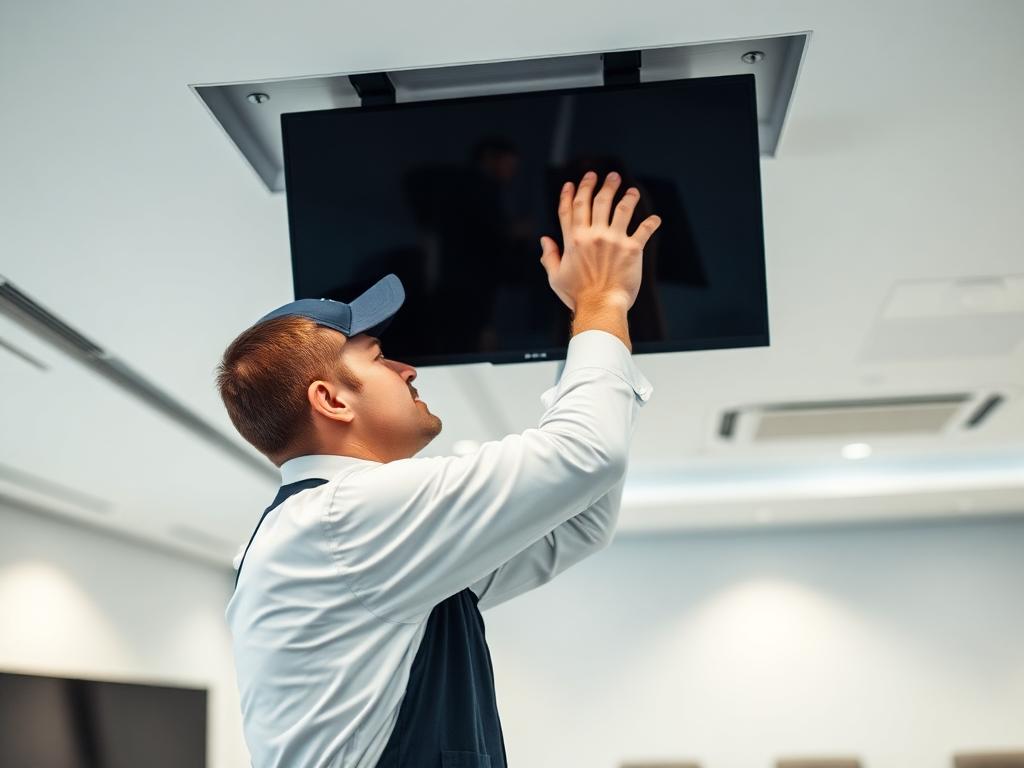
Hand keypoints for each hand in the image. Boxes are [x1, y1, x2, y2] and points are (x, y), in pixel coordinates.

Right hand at [539, 170, 661, 311]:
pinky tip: (655, 219)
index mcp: (572, 240)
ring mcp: (613, 240)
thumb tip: (545, 240)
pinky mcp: (632, 249)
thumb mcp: (556, 277)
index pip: (569, 209)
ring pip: (621, 208)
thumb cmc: (578, 296)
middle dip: (598, 184)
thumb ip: (549, 256)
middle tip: (607, 176)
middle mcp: (592, 235)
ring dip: (626, 195)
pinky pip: (644, 229)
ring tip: (630, 190)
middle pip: (594, 201)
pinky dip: (651, 223)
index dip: (570, 193)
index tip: (573, 183)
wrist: (601, 307)